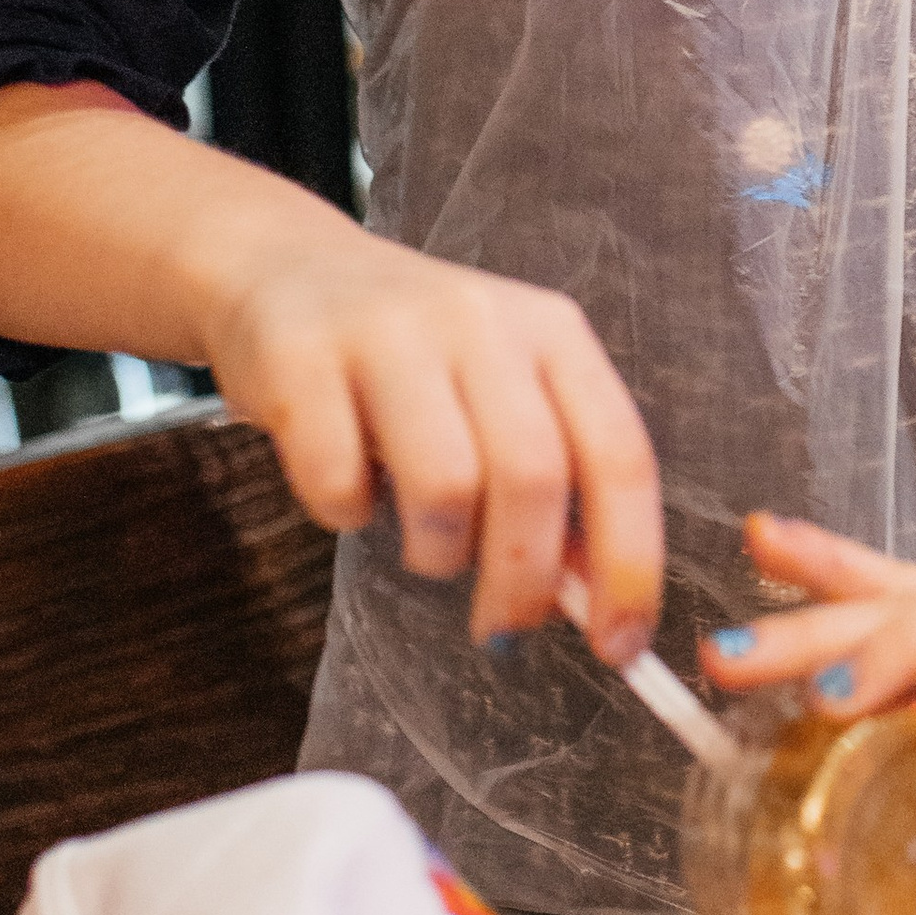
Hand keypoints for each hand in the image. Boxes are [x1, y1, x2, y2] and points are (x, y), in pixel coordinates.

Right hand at [199, 215, 662, 651]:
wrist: (286, 267)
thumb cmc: (413, 358)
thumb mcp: (501, 392)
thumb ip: (554, 479)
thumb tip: (592, 599)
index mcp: (552, 331)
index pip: (620, 455)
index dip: (630, 563)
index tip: (619, 646)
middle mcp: (480, 320)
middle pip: (533, 476)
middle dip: (523, 581)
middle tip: (500, 627)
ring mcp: (387, 332)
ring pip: (444, 484)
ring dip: (436, 552)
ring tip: (422, 542)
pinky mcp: (301, 356)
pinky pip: (337, 479)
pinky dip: (344, 514)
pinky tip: (344, 489)